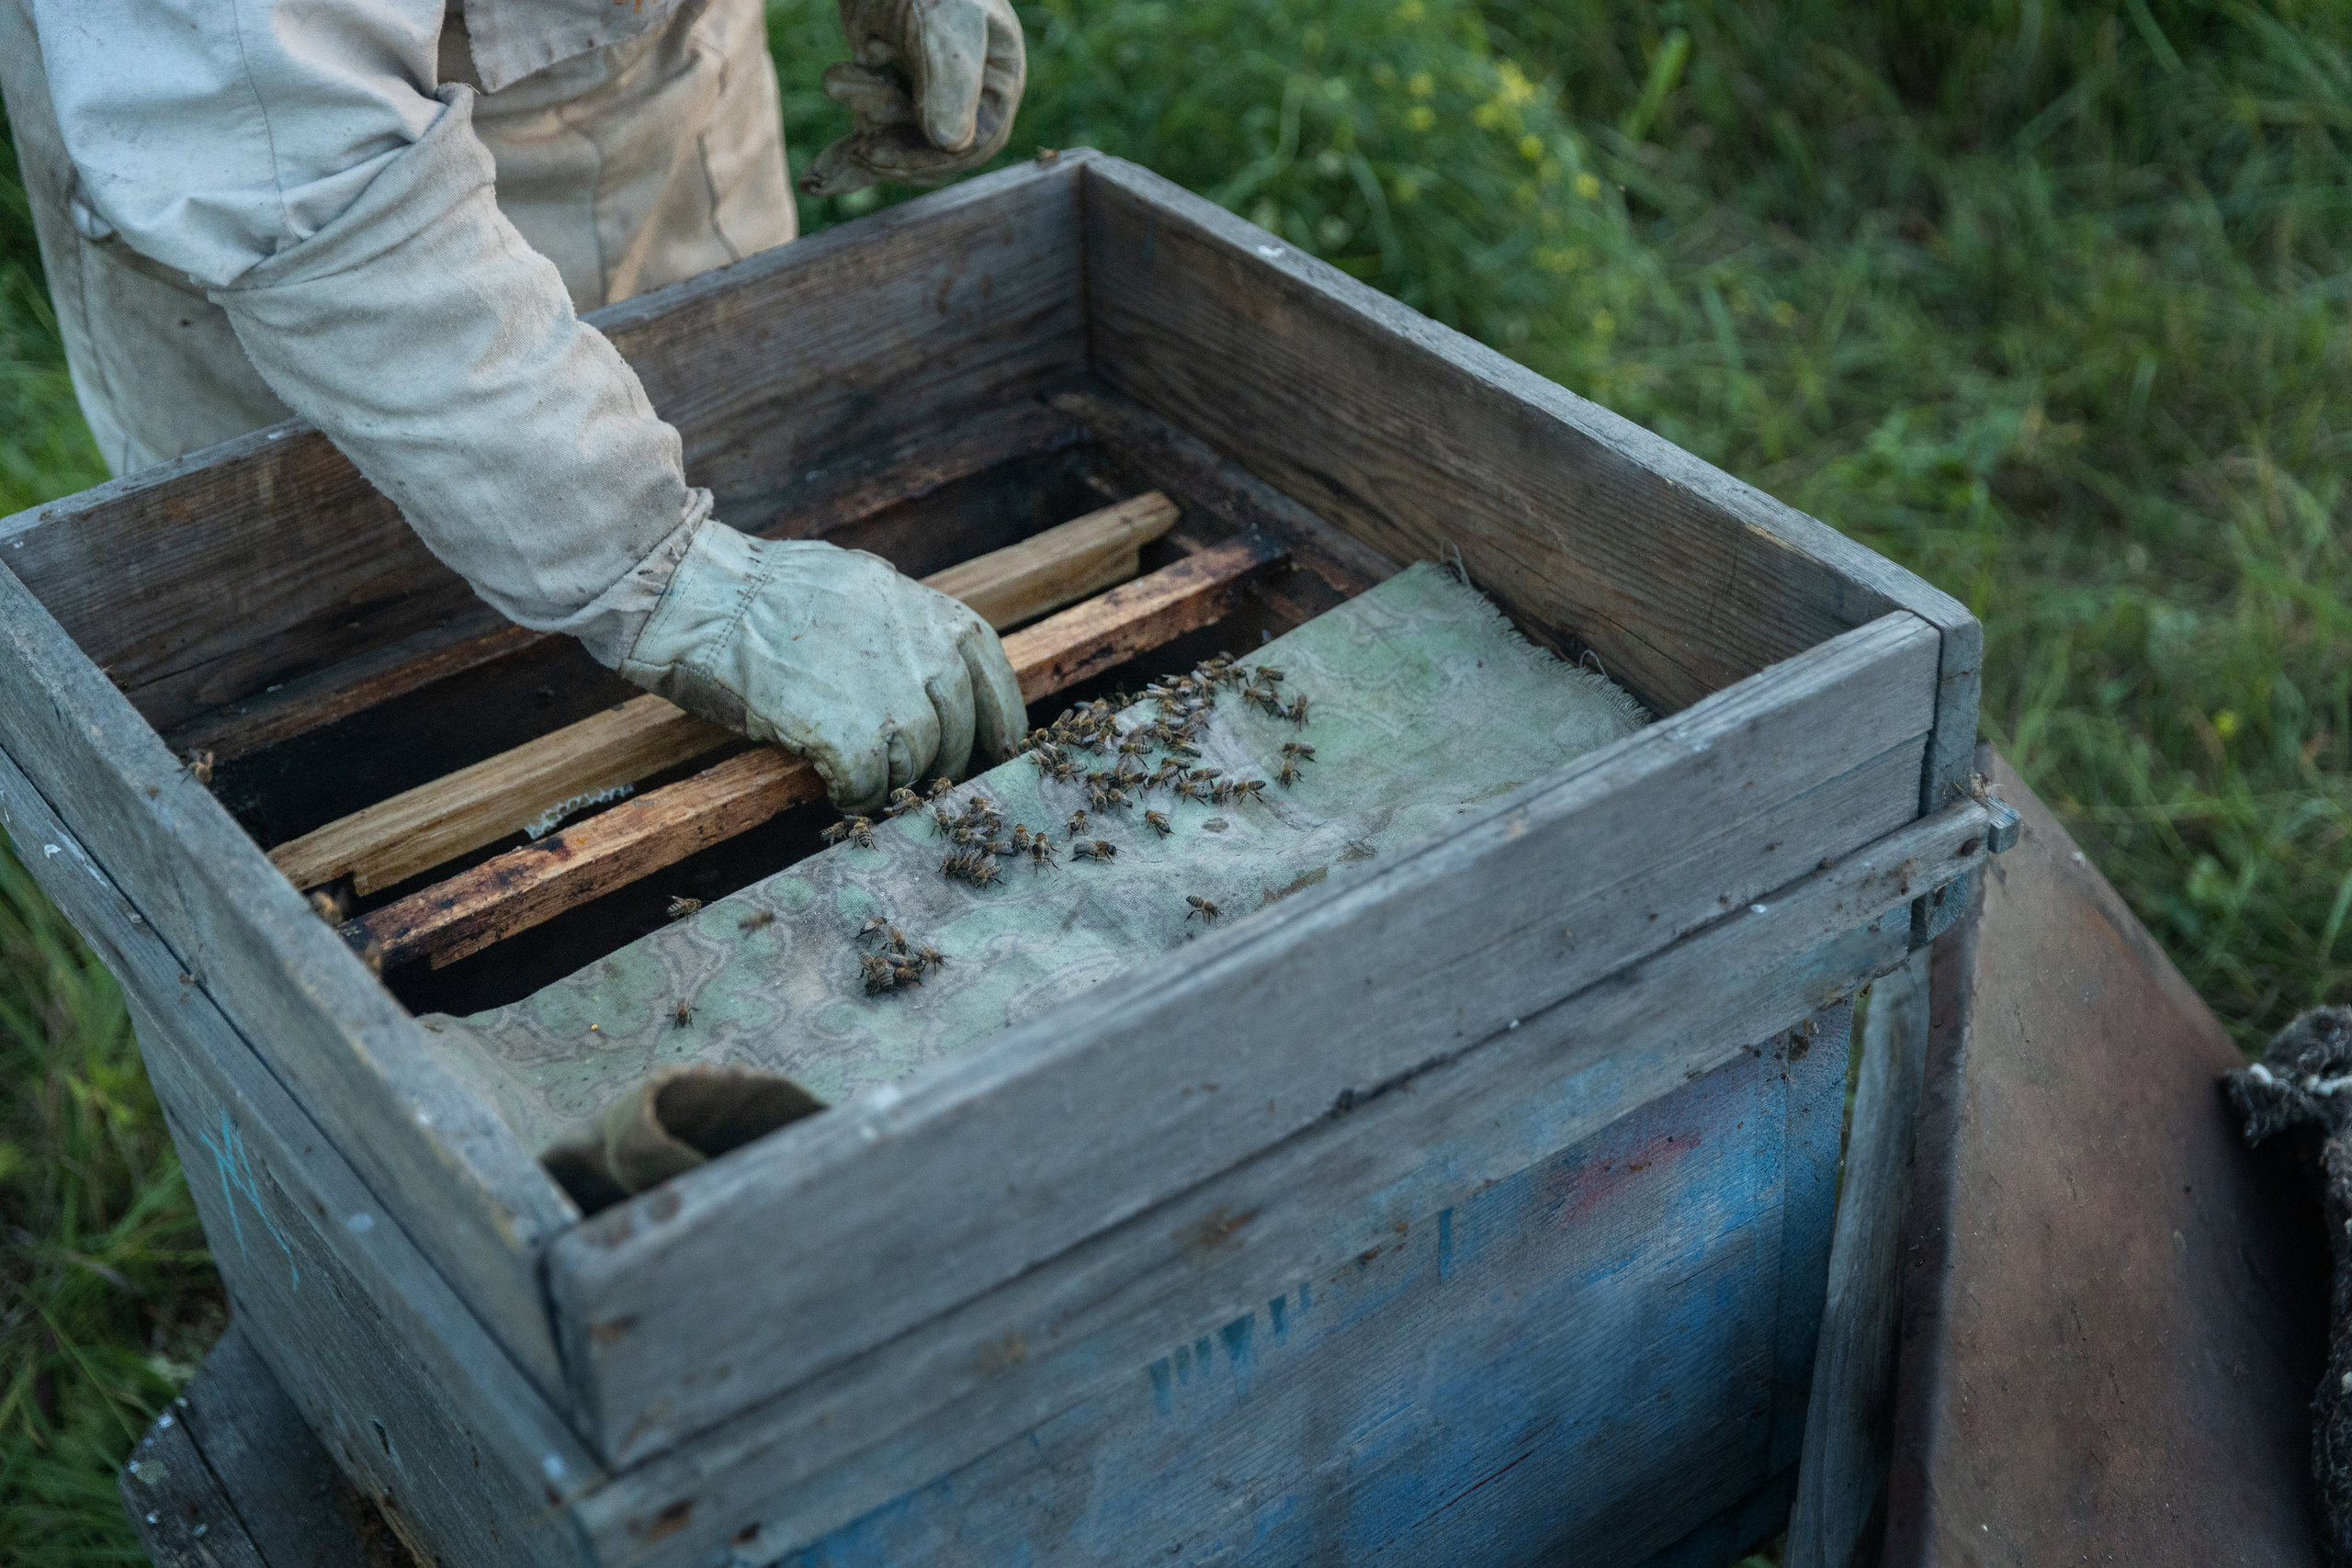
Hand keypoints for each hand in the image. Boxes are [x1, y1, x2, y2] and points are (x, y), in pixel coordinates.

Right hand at [617, 522, 1025, 810]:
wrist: (704, 596)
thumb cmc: (766, 589)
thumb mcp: (860, 585)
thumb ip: (903, 626)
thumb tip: (927, 669)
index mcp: (933, 616)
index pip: (993, 679)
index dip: (997, 723)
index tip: (996, 752)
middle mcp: (925, 655)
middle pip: (957, 733)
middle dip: (937, 763)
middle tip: (908, 777)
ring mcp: (892, 697)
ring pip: (916, 765)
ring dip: (890, 779)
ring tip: (859, 777)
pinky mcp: (849, 734)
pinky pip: (870, 786)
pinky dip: (855, 796)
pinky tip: (835, 789)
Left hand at [800, 0, 1025, 195]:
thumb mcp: (943, 21)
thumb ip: (951, 78)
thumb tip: (952, 143)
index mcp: (998, 79)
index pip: (973, 142)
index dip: (926, 158)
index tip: (878, 153)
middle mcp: (967, 95)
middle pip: (931, 150)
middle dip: (888, 137)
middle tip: (854, 126)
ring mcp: (925, 97)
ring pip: (895, 143)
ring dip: (862, 115)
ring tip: (838, 75)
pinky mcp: (887, 97)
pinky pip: (871, 142)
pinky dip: (843, 160)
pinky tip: (816, 181)